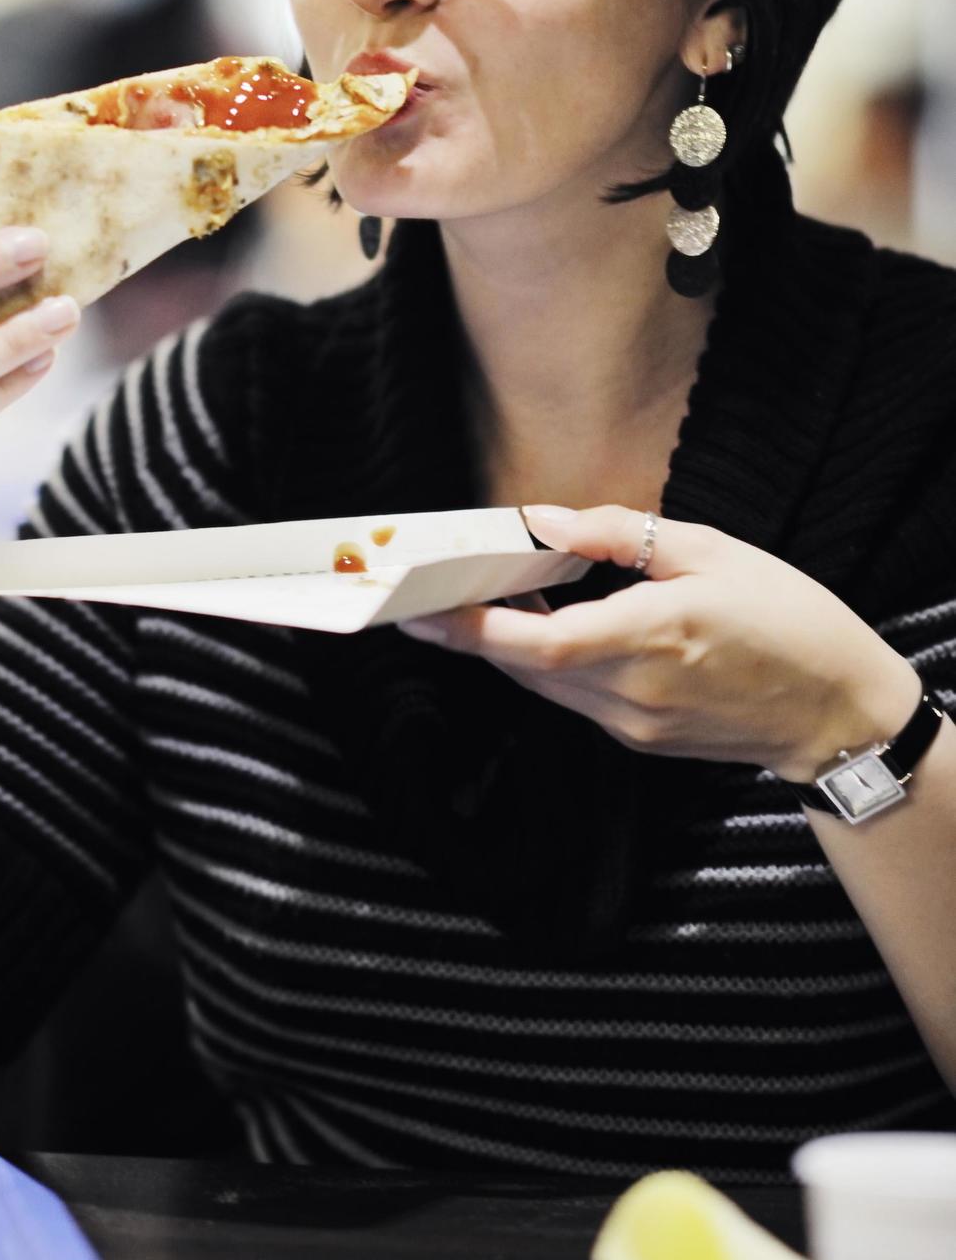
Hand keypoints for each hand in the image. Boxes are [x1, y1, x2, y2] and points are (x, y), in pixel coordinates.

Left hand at [399, 504, 920, 780]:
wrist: (837, 711)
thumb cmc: (786, 618)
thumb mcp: (711, 551)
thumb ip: (620, 535)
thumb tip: (545, 520)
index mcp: (654, 637)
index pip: (542, 643)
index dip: (474, 630)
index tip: (421, 609)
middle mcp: (635, 692)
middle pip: (526, 666)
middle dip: (472, 631)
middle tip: (431, 588)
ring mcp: (635, 724)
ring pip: (543, 685)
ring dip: (508, 645)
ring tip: (485, 596)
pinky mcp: (639, 740)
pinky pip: (572, 698)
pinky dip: (547, 662)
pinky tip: (545, 624)